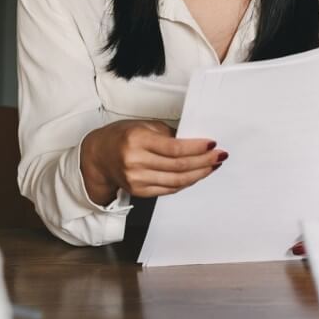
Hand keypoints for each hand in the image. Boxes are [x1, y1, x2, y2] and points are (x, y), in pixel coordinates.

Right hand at [79, 119, 226, 205]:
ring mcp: (137, 180)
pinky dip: (186, 183)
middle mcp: (135, 162)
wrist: (99, 156)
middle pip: (178, 166)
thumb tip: (196, 142)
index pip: (174, 148)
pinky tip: (196, 175)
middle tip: (219, 156)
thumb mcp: (144, 126)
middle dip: (203, 162)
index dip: (196, 148)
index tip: (212, 144)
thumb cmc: (123, 136)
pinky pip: (169, 189)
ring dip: (199, 174)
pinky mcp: (139, 192)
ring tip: (212, 166)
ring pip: (176, 181)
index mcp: (137, 140)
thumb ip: (169, 134)